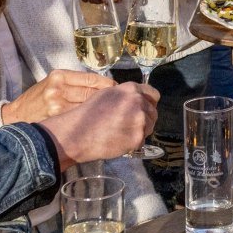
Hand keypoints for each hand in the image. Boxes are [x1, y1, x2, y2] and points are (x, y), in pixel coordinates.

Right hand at [1, 69, 113, 124]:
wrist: (18, 114)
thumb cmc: (39, 97)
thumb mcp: (54, 82)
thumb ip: (75, 82)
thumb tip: (104, 86)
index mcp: (60, 76)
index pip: (91, 79)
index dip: (108, 85)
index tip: (117, 90)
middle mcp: (58, 89)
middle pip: (92, 94)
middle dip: (108, 100)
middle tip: (119, 104)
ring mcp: (57, 106)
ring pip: (88, 109)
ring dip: (102, 112)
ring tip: (113, 115)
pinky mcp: (57, 120)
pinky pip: (80, 120)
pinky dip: (91, 122)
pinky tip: (99, 125)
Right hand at [38, 83, 158, 169]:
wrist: (78, 134)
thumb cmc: (88, 114)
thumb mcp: (107, 94)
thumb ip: (125, 95)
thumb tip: (136, 99)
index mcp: (131, 89)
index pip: (153, 94)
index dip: (149, 102)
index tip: (145, 109)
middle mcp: (138, 102)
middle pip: (153, 112)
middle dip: (145, 119)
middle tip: (130, 125)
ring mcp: (139, 120)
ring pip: (149, 127)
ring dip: (140, 131)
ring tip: (122, 134)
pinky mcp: (138, 137)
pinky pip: (142, 141)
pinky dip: (133, 143)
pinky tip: (120, 142)